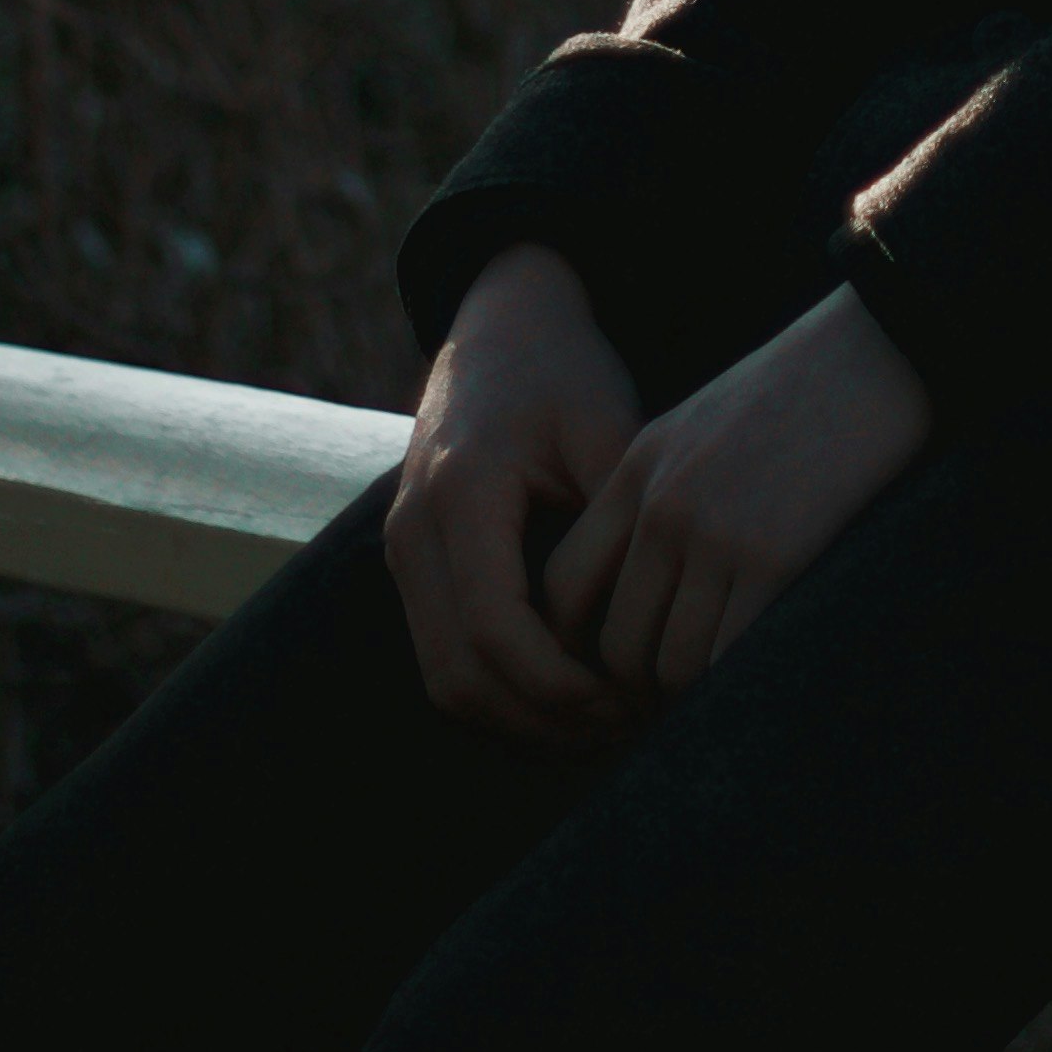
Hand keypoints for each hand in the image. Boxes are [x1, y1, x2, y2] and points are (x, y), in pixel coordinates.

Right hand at [386, 243, 645, 744]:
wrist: (502, 326)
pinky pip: (440, 655)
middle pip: (460, 674)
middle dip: (541, 718)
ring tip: (600, 721)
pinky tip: (563, 694)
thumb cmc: (564, 371)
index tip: (624, 699)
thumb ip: (618, 517)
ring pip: (443, 679)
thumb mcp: (605, 425)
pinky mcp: (412, 562)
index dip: (558, 685)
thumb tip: (647, 618)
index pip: (494, 631)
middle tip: (622, 725)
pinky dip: (496, 691)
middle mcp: (415, 530)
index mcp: (461, 493)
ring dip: (517, 718)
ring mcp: (403, 549)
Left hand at [540, 285, 935, 703]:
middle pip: (616, 641)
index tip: (614, 668)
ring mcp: (715, 534)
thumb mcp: (703, 424)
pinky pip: (727, 658)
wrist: (877, 349)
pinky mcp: (773, 558)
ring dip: (689, 698)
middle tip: (670, 705)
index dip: (577, 646)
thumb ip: (662, 491)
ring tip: (715, 699)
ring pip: (671, 664)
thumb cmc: (802, 390)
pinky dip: (734, 685)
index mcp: (638, 468)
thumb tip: (651, 583)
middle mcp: (663, 506)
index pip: (565, 585)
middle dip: (639, 689)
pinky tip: (754, 678)